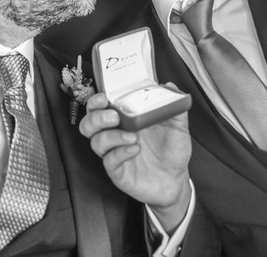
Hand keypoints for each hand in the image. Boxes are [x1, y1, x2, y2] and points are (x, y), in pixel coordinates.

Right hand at [79, 83, 192, 231]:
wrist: (176, 180)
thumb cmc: (171, 151)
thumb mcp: (177, 126)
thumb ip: (173, 106)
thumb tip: (170, 86)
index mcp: (125, 120)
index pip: (100, 107)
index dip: (96, 101)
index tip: (104, 97)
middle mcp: (115, 136)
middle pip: (89, 124)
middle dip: (96, 117)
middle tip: (114, 116)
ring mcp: (115, 153)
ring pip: (96, 142)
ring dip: (111, 136)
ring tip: (132, 136)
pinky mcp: (118, 171)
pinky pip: (109, 161)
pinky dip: (120, 153)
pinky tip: (135, 149)